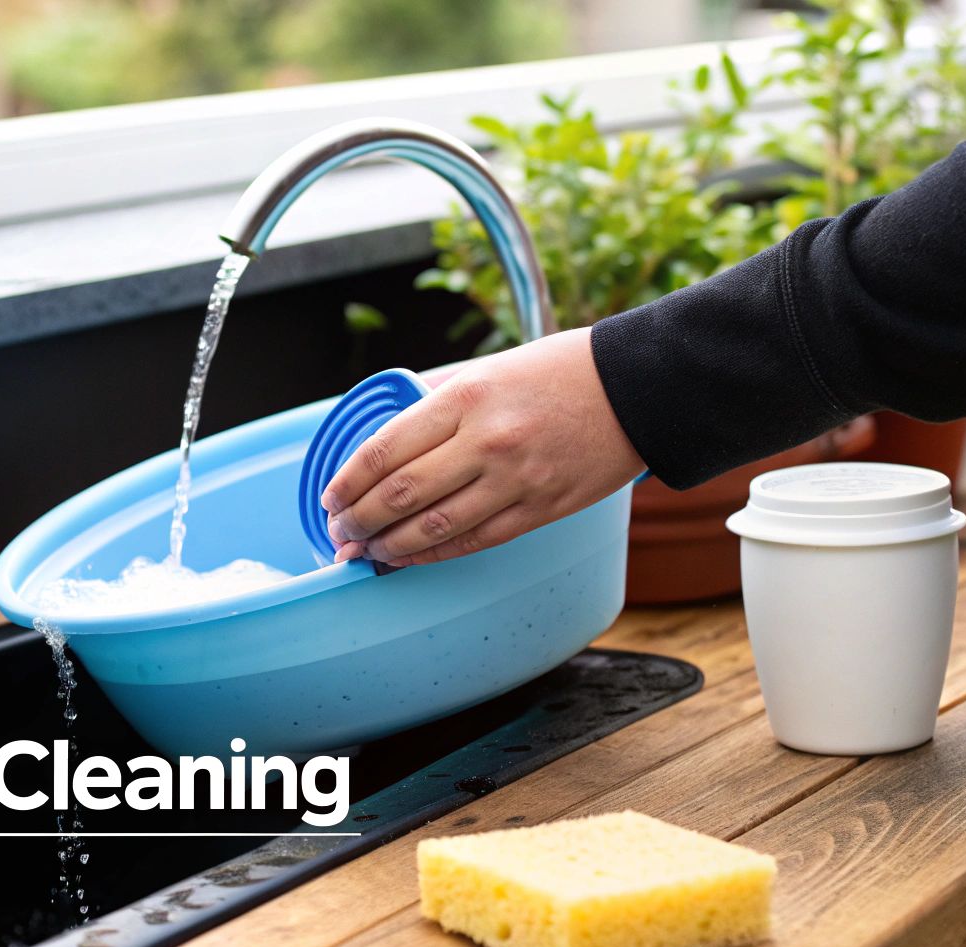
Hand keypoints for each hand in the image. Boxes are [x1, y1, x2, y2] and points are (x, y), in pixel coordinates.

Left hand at [321, 326, 645, 565]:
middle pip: (401, 494)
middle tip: (339, 533)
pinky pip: (474, 541)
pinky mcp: (540, 510)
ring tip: (365, 552)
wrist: (635, 391)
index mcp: (466, 397)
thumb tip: (389, 442)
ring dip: (389, 546)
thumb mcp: (489, 370)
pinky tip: (408, 557)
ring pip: (434, 527)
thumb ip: (439, 404)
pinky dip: (433, 554)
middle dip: (359, 520)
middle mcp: (486, 441)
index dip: (348, 481)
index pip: (386, 449)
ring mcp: (514, 480)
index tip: (331, 497)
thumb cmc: (559, 373)